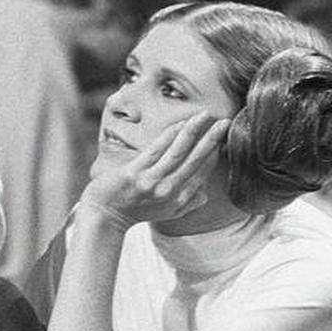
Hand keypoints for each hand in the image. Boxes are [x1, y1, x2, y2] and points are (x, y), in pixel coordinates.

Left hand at [80, 113, 228, 226]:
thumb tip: (206, 190)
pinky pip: (157, 149)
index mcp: (181, 200)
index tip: (224, 135)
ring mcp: (152, 182)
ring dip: (194, 131)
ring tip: (205, 116)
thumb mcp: (167, 212)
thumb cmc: (136, 210)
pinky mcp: (135, 173)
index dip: (215, 152)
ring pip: (179, 152)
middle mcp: (170, 192)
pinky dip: (170, 135)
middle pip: (197, 160)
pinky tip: (181, 123)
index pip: (203, 171)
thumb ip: (189, 202)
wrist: (106, 215)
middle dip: (212, 139)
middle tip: (225, 121)